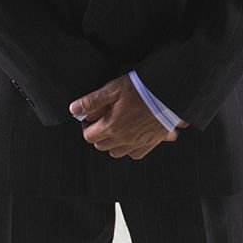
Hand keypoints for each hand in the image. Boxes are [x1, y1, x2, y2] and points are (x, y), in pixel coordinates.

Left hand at [69, 75, 187, 159]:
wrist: (168, 93)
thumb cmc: (141, 89)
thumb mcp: (113, 89)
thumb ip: (92, 101)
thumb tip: (74, 109)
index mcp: (111, 126)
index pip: (89, 136)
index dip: (85, 126)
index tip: (88, 118)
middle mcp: (123, 139)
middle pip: (101, 146)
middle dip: (97, 134)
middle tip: (100, 120)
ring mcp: (137, 143)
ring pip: (116, 152)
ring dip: (111, 143)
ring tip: (114, 127)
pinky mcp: (150, 143)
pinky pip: (134, 154)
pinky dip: (129, 148)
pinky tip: (130, 135)